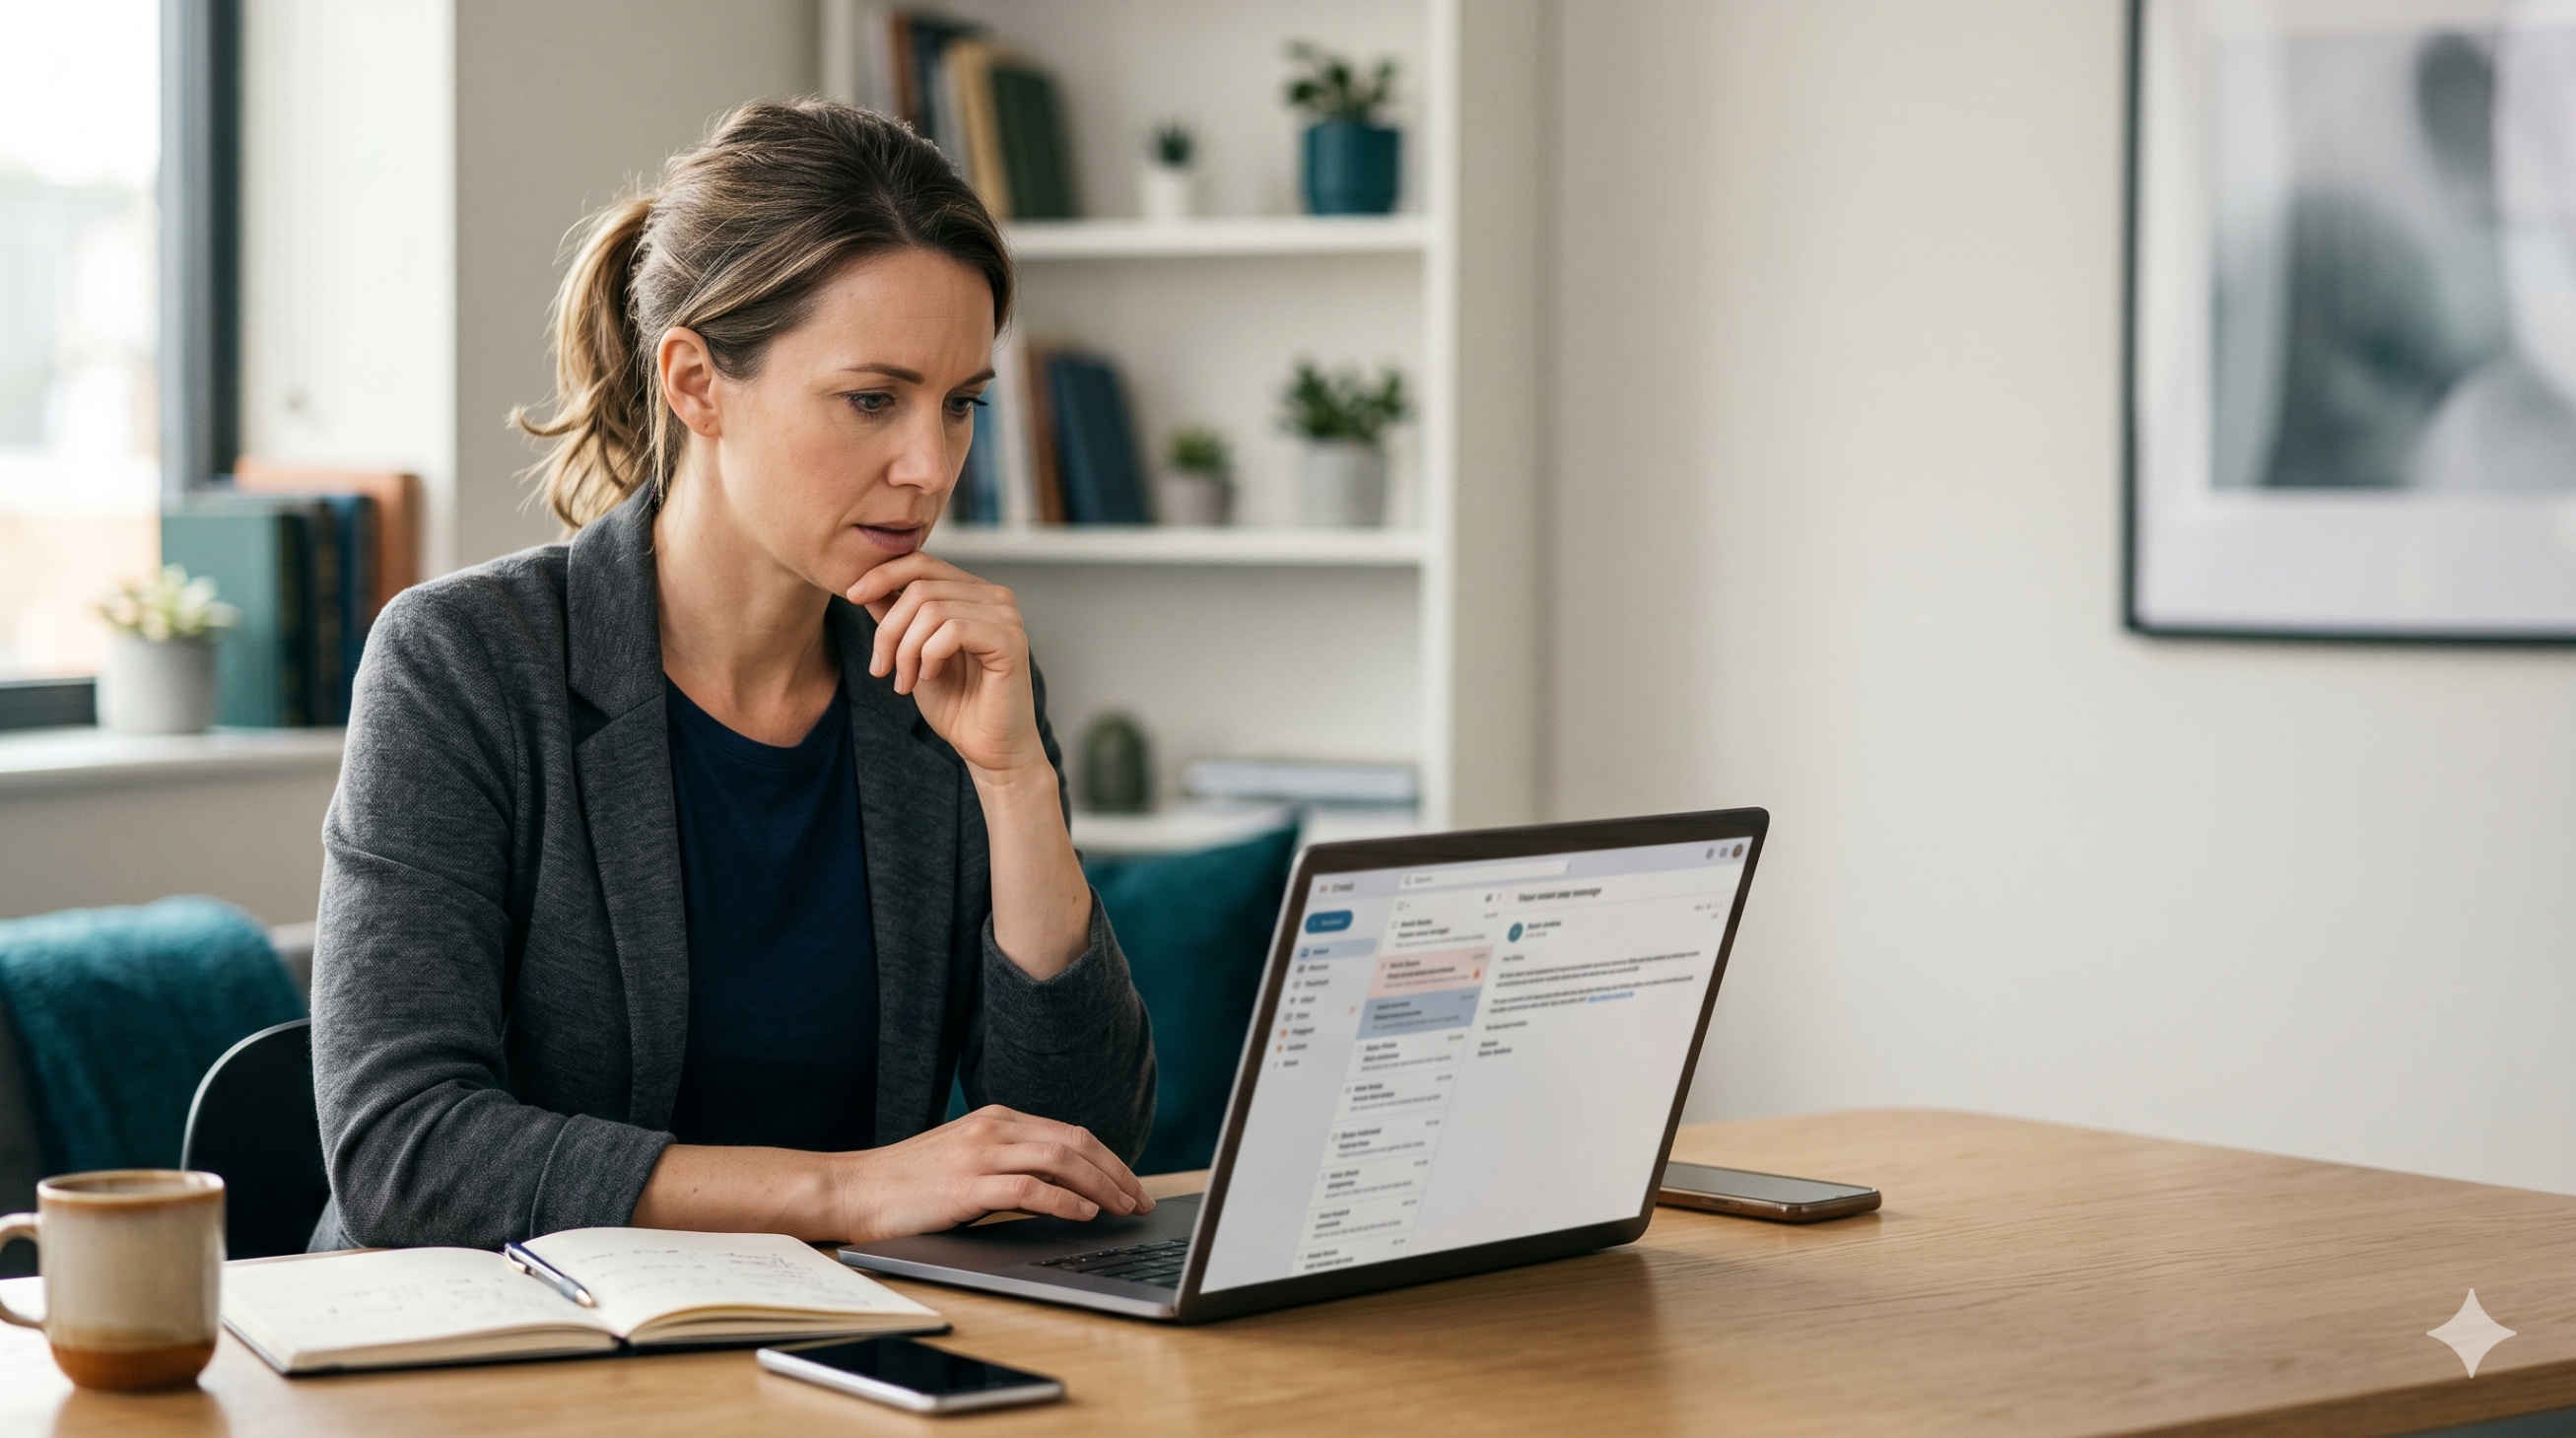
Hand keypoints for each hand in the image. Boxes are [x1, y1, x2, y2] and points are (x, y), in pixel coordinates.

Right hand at [830, 1106, 1154, 1241]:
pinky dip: (1064, 1201)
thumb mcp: (968, 1161)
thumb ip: (1012, 1165)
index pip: (1070, 1133)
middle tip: (1140, 1200)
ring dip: (1101, 1185)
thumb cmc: (909, 1182)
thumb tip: (1065, 1190)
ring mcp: (980, 1153)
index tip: (1132, 1184)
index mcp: (998, 1119)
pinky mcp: (966, 1185)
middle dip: (1116, 1172)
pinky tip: (1083, 1214)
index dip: (1109, 1159)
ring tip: (1122, 1208)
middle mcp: (994, 1128)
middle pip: (1075, 1142)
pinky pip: (1029, 1188)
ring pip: (1060, 1160)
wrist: (854, 1188)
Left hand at [846, 554, 1043, 778]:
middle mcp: (995, 597)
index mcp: (974, 594)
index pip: (922, 563)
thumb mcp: (912, 654)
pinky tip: (928, 678)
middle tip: (880, 668)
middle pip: (921, 587)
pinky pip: (953, 630)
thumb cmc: (956, 705)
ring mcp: (1007, 617)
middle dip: (889, 629)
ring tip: (903, 681)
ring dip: (906, 650)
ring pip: (932, 609)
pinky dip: (929, 656)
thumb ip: (896, 618)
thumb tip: (865, 587)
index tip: (852, 597)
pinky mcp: (1011, 641)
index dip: (883, 574)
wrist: (989, 750)